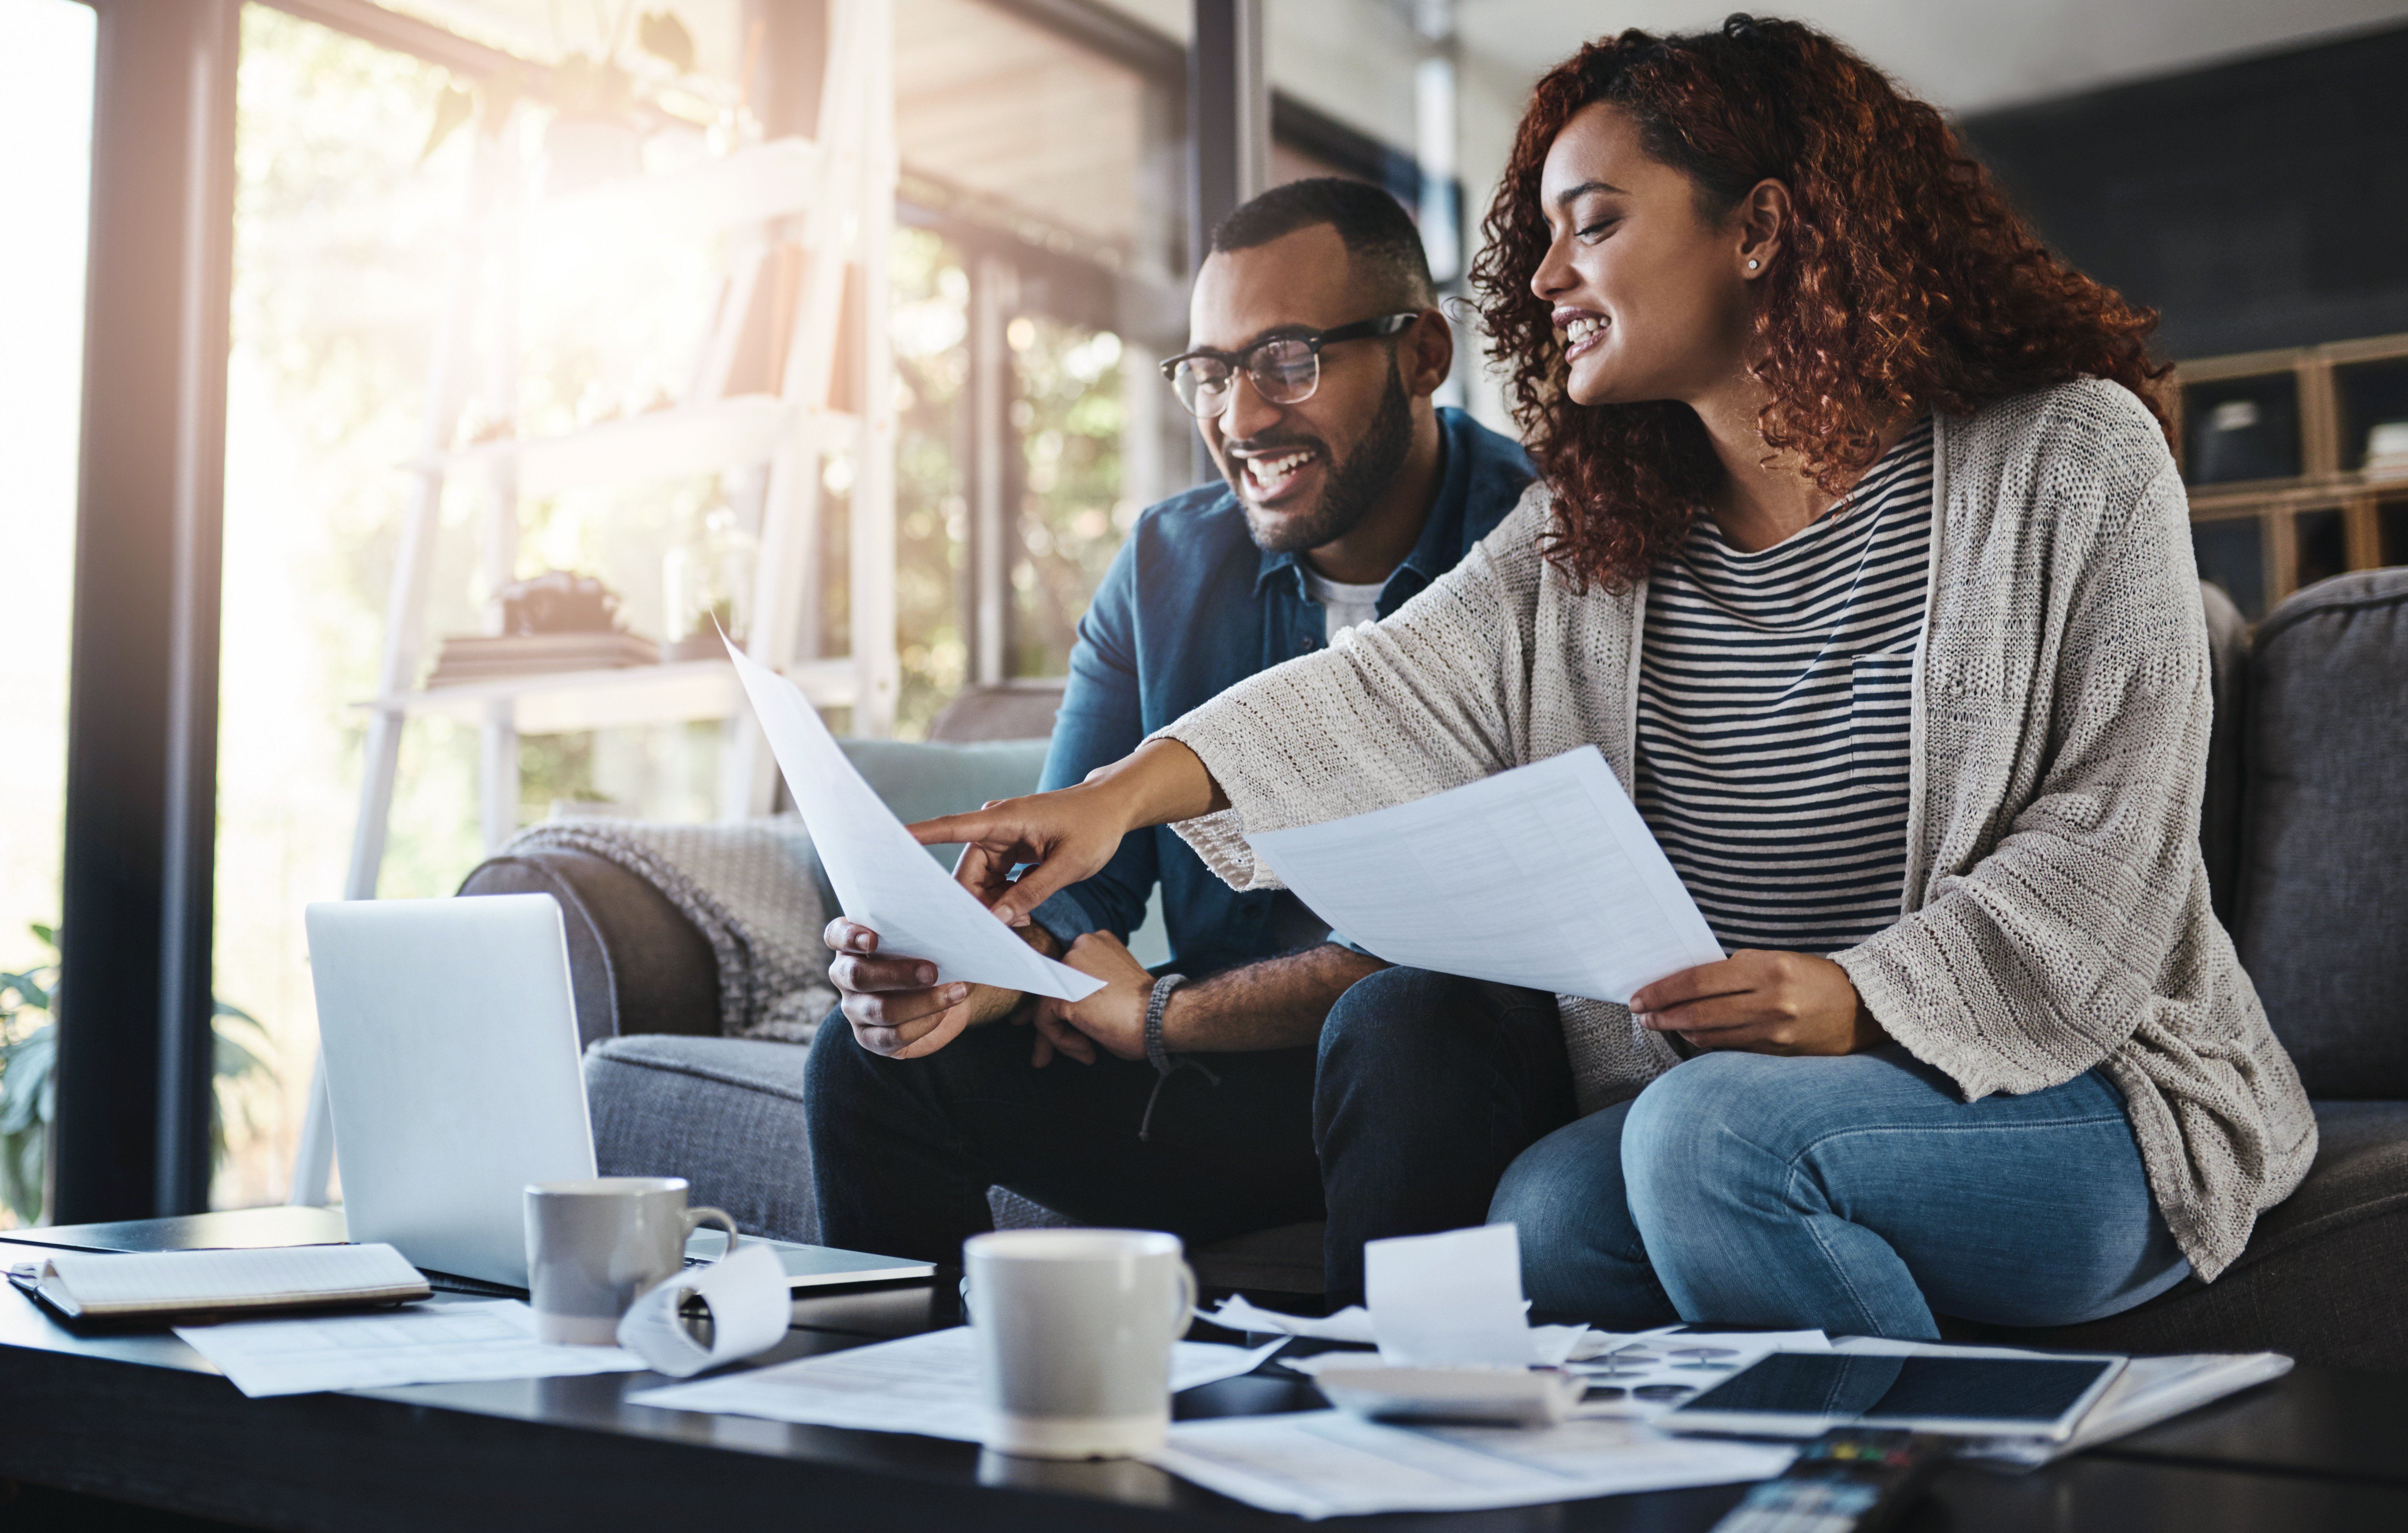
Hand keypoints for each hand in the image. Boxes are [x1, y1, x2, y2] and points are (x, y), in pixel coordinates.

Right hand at [824, 918, 1025, 1059]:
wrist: (947, 993)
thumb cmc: (937, 955)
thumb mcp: (936, 936)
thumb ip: (938, 922)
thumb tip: (970, 911)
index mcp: (854, 942)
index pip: (836, 934)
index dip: (849, 936)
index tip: (873, 938)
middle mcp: (846, 975)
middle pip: (856, 975)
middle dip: (896, 973)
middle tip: (932, 970)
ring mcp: (855, 1008)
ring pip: (878, 1009)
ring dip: (920, 1002)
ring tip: (956, 992)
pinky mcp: (871, 1038)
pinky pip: (891, 1037)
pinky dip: (921, 1025)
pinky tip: (943, 1015)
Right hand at [909, 739, 1221, 926]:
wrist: (1114, 807)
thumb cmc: (1095, 827)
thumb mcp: (1069, 864)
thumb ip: (1033, 892)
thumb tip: (998, 920)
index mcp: (1004, 819)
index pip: (952, 827)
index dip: (919, 837)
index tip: (888, 843)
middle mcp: (997, 827)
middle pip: (966, 871)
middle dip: (970, 904)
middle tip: (976, 938)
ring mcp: (1004, 839)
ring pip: (981, 880)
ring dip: (990, 906)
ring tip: (1004, 931)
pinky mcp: (1012, 850)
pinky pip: (996, 880)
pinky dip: (1003, 900)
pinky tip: (1015, 919)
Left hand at [1028, 932, 1156, 1066]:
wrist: (1160, 1016)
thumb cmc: (1147, 1010)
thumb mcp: (1113, 989)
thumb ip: (1088, 991)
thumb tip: (1065, 1013)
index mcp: (1096, 943)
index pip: (1066, 971)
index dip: (1063, 998)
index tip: (1065, 1022)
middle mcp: (1080, 946)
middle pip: (1053, 986)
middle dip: (1053, 1020)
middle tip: (1056, 1048)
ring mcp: (1069, 967)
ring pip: (1046, 1005)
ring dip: (1060, 1035)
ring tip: (1084, 1052)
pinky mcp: (1062, 992)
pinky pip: (1046, 1021)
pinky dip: (1063, 1041)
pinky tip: (1087, 1050)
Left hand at [1629, 950, 1883, 1055]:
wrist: (1865, 1008)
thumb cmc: (1813, 977)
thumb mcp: (1774, 961)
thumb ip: (1733, 972)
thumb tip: (1687, 987)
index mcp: (1767, 970)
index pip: (1698, 981)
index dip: (1663, 990)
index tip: (1640, 996)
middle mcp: (1770, 1003)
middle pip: (1698, 1012)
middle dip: (1663, 1014)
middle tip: (1642, 1014)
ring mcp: (1775, 1033)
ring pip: (1711, 1035)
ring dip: (1680, 1031)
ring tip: (1661, 1023)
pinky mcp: (1779, 1055)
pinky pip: (1731, 1049)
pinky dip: (1708, 1042)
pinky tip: (1694, 1036)